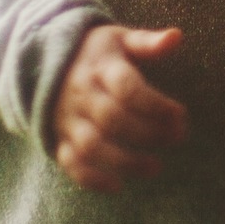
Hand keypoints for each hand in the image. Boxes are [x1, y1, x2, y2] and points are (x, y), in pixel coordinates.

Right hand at [51, 22, 188, 193]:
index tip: (181, 114)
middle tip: (176, 138)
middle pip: (112, 119)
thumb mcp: (120, 39)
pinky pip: (70, 163)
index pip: (127, 88)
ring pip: (92, 146)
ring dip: (125, 162)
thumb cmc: (96, 53)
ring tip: (155, 167)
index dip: (156, 105)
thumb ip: (148, 43)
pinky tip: (118, 186)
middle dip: (148, 133)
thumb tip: (177, 37)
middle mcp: (80, 94)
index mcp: (99, 67)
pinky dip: (92, 179)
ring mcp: (67, 119)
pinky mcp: (59, 139)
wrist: (43, 62)